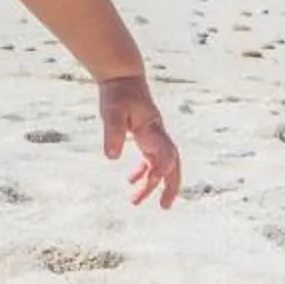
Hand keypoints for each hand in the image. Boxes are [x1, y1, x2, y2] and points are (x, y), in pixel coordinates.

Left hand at [99, 75, 181, 209]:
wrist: (122, 76)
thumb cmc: (118, 93)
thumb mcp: (112, 111)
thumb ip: (113, 132)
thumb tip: (111, 157)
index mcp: (153, 130)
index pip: (165, 157)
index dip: (160, 173)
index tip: (148, 186)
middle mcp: (157, 135)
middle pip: (173, 165)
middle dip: (171, 186)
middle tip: (164, 206)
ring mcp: (154, 135)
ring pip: (161, 164)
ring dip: (153, 183)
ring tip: (135, 200)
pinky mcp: (146, 135)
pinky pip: (151, 158)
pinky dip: (144, 171)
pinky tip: (130, 179)